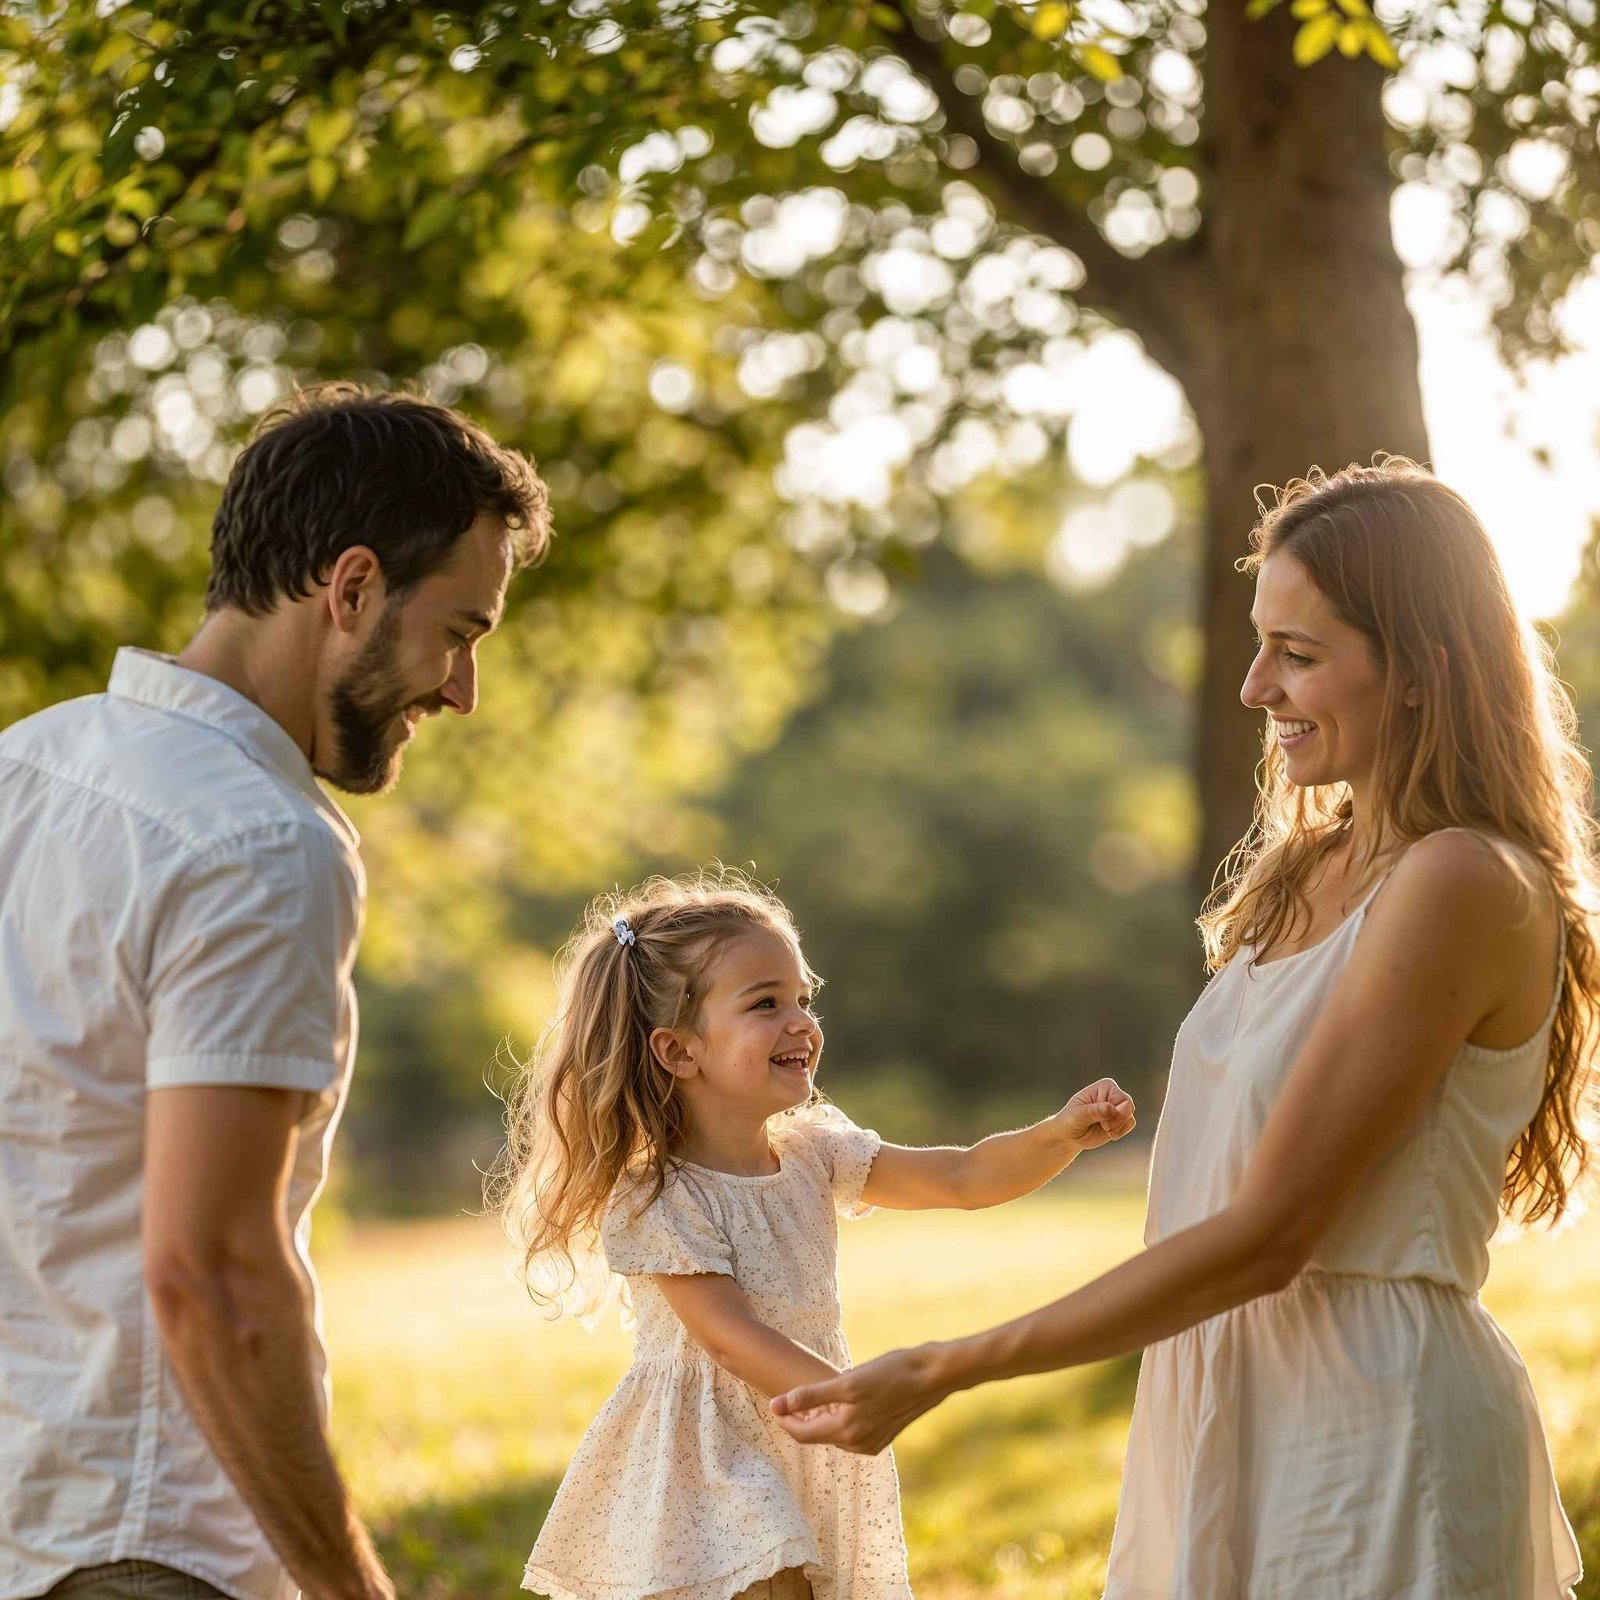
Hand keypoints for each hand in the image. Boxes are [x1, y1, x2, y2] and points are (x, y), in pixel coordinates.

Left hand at [769, 1344, 949, 1454]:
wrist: (932, 1375)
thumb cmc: (890, 1373)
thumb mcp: (847, 1382)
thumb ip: (810, 1396)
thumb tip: (776, 1405)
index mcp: (846, 1432)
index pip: (802, 1434)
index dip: (785, 1420)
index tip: (774, 1404)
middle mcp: (858, 1444)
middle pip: (818, 1435)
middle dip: (802, 1418)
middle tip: (791, 1397)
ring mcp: (873, 1442)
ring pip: (835, 1433)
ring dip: (821, 1418)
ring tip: (815, 1397)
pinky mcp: (884, 1434)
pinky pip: (852, 1432)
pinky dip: (840, 1419)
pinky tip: (842, 1400)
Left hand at [1053, 1077, 1135, 1150]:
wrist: (1069, 1135)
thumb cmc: (1071, 1120)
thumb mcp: (1079, 1115)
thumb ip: (1095, 1111)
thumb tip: (1111, 1108)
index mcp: (1105, 1086)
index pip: (1120, 1098)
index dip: (1112, 1112)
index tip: (1094, 1117)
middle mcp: (1113, 1094)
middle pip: (1129, 1106)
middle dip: (1117, 1121)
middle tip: (1104, 1127)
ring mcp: (1118, 1107)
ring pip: (1130, 1117)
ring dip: (1118, 1128)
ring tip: (1105, 1129)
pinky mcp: (1120, 1119)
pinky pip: (1130, 1124)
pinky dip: (1121, 1132)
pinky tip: (1109, 1134)